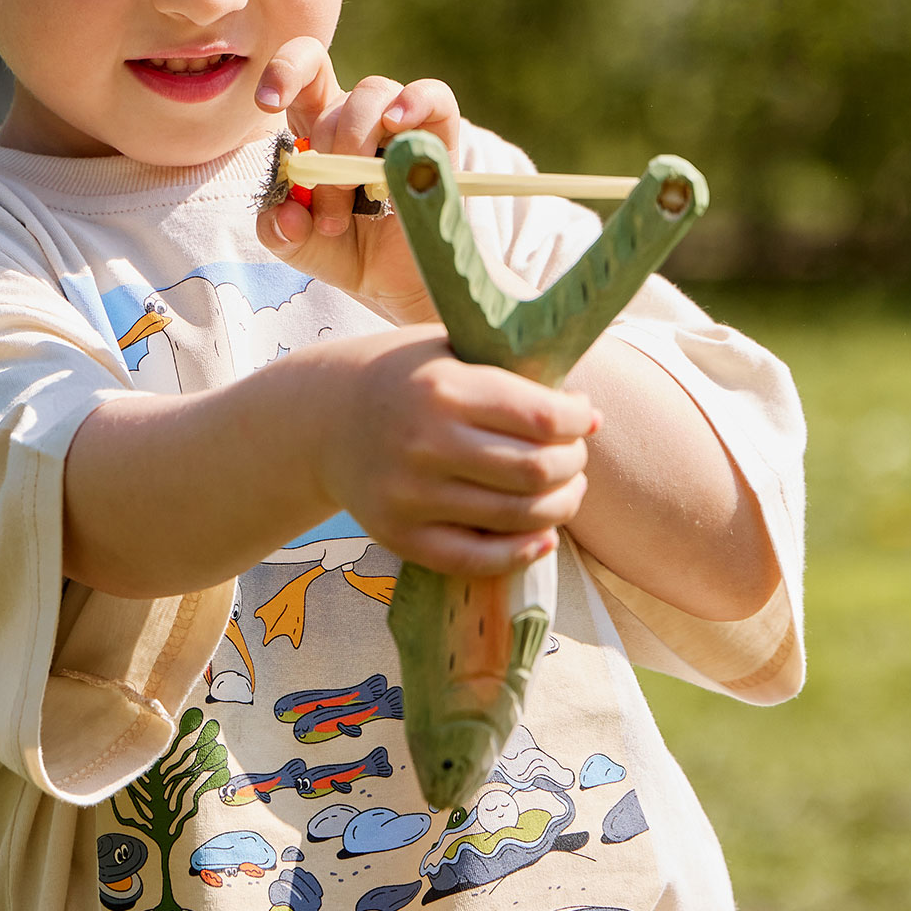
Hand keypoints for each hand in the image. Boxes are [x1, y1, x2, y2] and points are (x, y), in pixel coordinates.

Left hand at [254, 37, 455, 324]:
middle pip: (335, 101)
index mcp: (317, 128)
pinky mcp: (440, 136)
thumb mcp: (297, 245)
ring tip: (359, 195)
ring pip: (374, 93)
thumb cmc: (345, 251)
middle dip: (326, 158)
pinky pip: (434, 97)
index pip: (303, 72)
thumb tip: (287, 212)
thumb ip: (277, 229)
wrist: (395, 284)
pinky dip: (415, 102)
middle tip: (331, 217)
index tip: (268, 103)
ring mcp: (401, 123)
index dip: (285, 72)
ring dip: (357, 141)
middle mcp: (358, 117)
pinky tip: (398, 124)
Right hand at [298, 329, 595, 576]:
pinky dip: (523, 552)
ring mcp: (411, 496)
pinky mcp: (400, 536)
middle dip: (574, 465)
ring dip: (560, 506)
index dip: (578, 421)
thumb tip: (587, 416)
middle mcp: (426, 443)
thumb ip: (512, 375)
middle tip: (575, 457)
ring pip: (518, 516)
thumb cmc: (406, 380)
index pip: (540, 417)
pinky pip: (478, 559)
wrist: (322, 419)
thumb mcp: (450, 352)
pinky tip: (542, 536)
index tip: (586, 418)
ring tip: (565, 490)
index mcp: (443, 388)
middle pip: (537, 470)